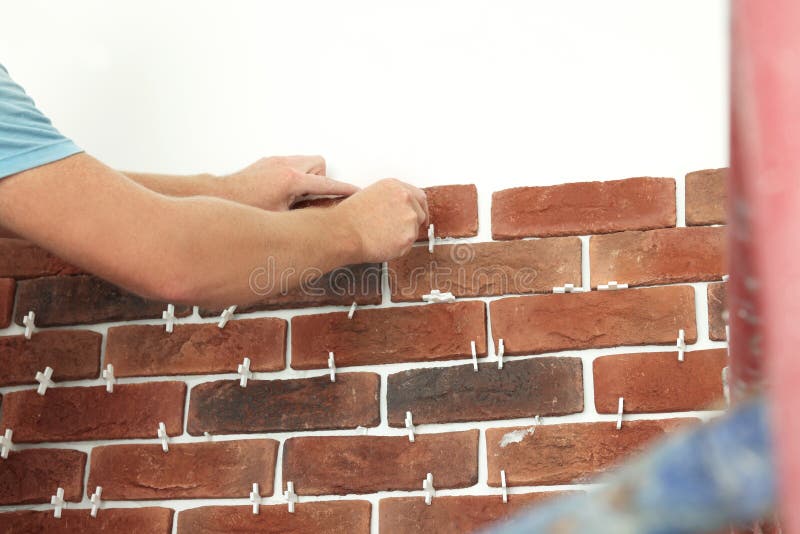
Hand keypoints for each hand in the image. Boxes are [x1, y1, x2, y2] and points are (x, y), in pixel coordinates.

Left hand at [221, 155, 358, 210]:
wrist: (221, 196)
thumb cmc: (246, 208)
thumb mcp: (281, 217)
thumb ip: (305, 212)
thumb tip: (319, 216)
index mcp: (292, 181)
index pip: (327, 185)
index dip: (344, 191)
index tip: (356, 194)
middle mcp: (285, 166)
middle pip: (319, 165)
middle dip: (320, 180)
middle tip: (310, 197)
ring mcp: (276, 161)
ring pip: (306, 162)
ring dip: (307, 177)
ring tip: (294, 196)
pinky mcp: (267, 162)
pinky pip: (291, 163)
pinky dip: (293, 175)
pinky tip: (282, 192)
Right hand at [333, 178, 428, 262]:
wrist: (343, 232)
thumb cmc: (349, 217)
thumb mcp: (370, 195)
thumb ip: (390, 199)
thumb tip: (396, 209)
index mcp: (395, 187)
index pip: (419, 196)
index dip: (419, 208)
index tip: (420, 215)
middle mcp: (405, 199)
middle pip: (420, 213)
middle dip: (411, 223)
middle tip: (396, 231)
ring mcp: (409, 217)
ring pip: (414, 231)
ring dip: (403, 235)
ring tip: (382, 236)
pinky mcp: (408, 236)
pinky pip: (408, 245)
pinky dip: (398, 248)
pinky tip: (383, 243)